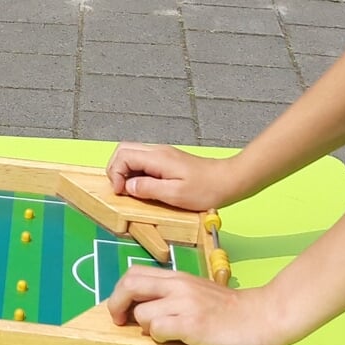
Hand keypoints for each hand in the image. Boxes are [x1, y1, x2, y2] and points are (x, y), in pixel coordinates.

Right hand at [105, 142, 244, 210]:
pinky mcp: (167, 161)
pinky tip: (144, 187)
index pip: (123, 156)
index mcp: (157, 158)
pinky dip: (136, 173)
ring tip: (131, 191)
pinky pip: (143, 162)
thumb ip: (148, 189)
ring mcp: (162, 155)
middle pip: (123, 150)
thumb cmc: (206, 189)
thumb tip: (128, 187)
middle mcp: (157, 152)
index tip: (121, 193)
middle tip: (121, 190)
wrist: (229, 180)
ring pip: (132, 155)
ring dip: (125, 172)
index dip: (115, 174)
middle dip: (115, 170)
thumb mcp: (175, 195)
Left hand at [107, 267, 280, 344]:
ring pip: (142, 313)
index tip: (122, 309)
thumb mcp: (196, 293)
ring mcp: (185, 304)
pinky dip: (160, 338)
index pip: (133, 273)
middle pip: (129, 285)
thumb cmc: (229, 311)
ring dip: (146, 328)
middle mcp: (178, 286)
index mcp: (177, 277)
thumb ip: (172, 295)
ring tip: (165, 334)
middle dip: (116, 305)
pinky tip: (176, 340)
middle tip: (121, 322)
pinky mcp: (193, 325)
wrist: (262, 317)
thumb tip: (142, 306)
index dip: (119, 291)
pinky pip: (158, 330)